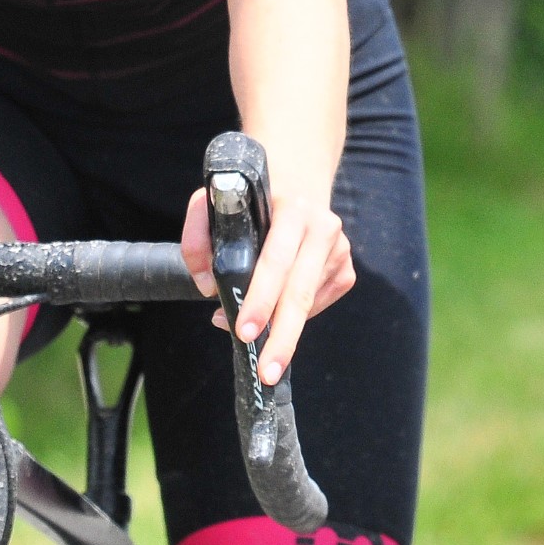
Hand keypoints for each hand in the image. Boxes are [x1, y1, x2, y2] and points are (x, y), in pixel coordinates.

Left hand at [178, 185, 356, 385]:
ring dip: (282, 330)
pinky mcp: (346, 269)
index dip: (260, 299)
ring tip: (261, 350)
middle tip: (267, 370)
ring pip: (309, 304)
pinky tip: (278, 311)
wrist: (298, 173)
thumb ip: (198, 238)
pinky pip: (319, 304)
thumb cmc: (253, 194)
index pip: (276, 261)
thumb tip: (208, 287)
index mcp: (293, 209)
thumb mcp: (214, 199)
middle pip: (301, 294)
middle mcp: (324, 228)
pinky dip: (296, 316)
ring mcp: (339, 250)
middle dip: (282, 337)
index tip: (244, 330)